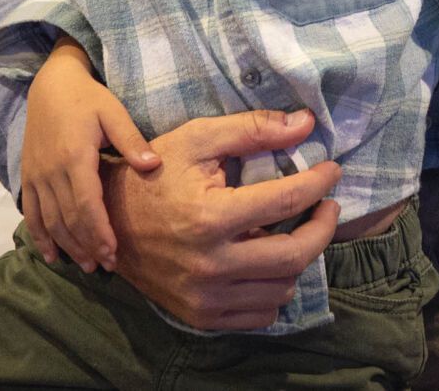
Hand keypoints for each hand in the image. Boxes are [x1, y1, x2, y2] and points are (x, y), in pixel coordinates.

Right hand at [21, 37, 159, 270]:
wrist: (50, 85)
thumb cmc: (88, 98)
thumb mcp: (114, 111)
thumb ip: (131, 140)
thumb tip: (153, 165)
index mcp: (74, 157)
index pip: (86, 204)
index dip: (99, 232)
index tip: (114, 253)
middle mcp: (50, 171)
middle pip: (67, 219)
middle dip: (87, 246)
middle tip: (106, 267)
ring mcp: (35, 176)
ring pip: (48, 221)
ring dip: (67, 246)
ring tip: (86, 266)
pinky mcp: (28, 177)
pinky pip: (31, 213)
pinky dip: (40, 236)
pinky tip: (53, 255)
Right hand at [100, 108, 342, 329]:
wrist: (106, 220)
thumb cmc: (154, 173)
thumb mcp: (198, 139)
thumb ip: (253, 130)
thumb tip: (307, 123)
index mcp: (210, 217)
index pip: (287, 202)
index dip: (319, 183)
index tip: (331, 171)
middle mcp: (209, 264)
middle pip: (294, 255)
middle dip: (323, 228)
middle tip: (327, 208)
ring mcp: (203, 297)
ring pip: (281, 288)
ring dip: (299, 258)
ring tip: (295, 232)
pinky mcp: (199, 315)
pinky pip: (260, 314)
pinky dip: (275, 289)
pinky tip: (269, 262)